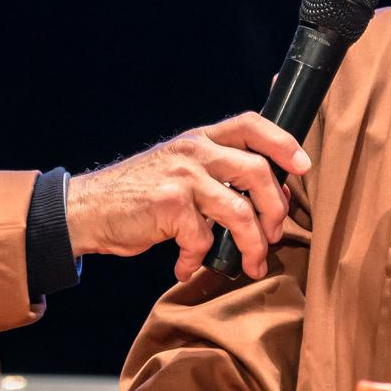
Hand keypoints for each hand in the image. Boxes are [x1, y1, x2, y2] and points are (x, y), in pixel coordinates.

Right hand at [65, 112, 310, 280]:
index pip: (251, 124)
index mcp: (201, 138)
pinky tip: (185, 266)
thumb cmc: (140, 195)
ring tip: (251, 264)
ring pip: (239, 210)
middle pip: (257, 171)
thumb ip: (218, 173)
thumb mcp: (179, 169)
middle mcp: (194, 151)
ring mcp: (182, 176)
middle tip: (276, 234)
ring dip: (252, 244)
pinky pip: (203, 238)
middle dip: (276, 208)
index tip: (303, 167)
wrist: (88, 209)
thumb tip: (270, 197)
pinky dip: (198, 260)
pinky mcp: (169, 205)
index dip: (283, 142)